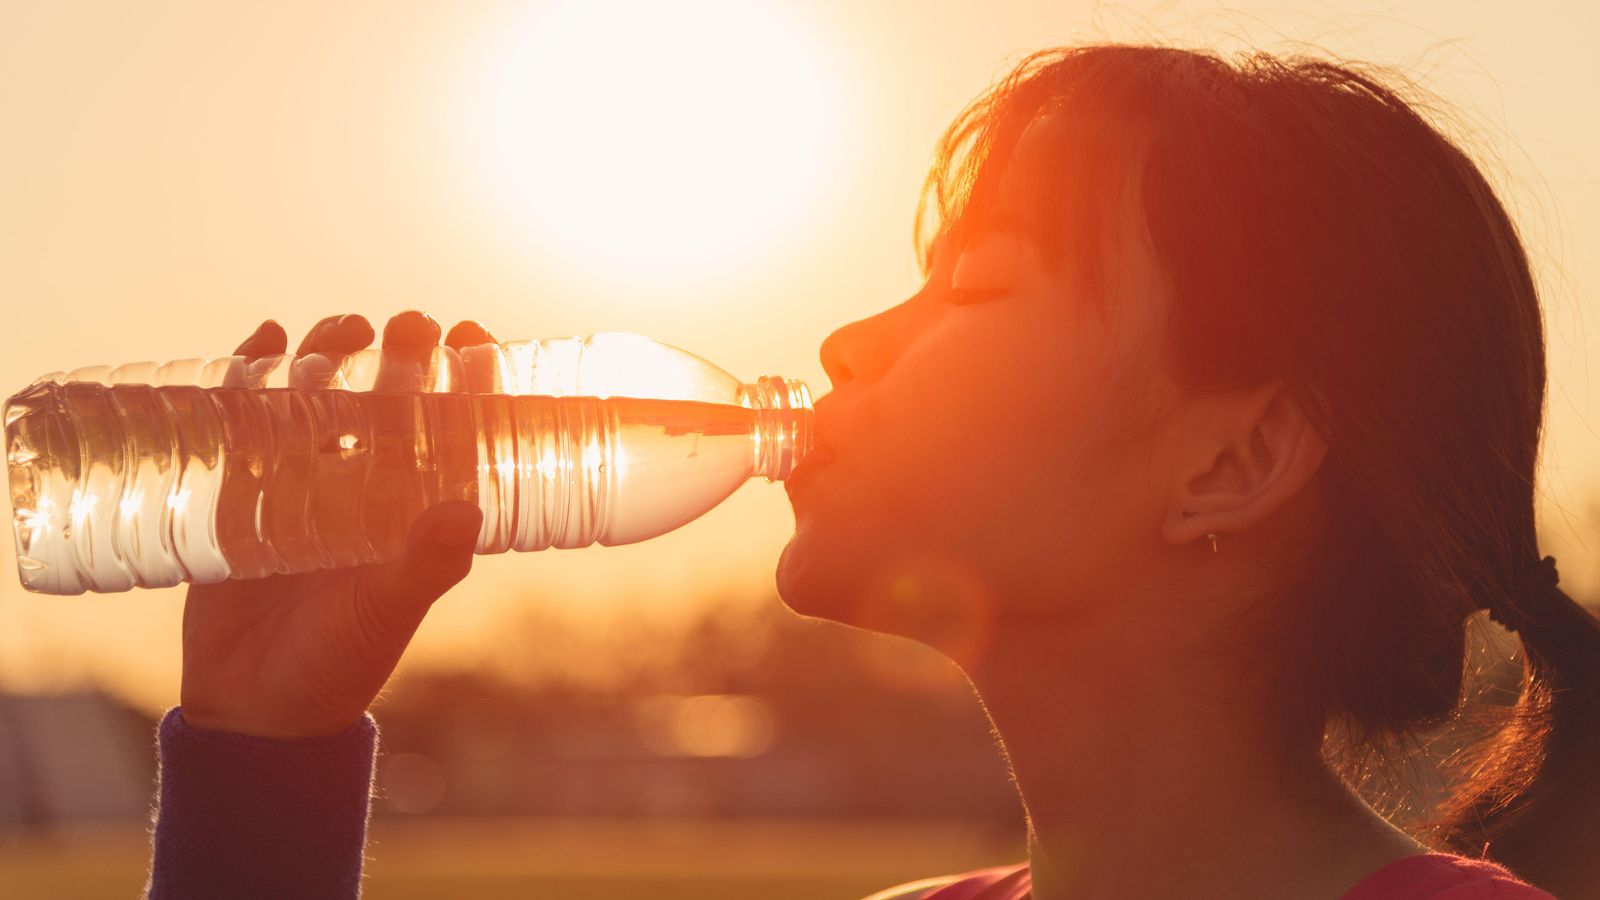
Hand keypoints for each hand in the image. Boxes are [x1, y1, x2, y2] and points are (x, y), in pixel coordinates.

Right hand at [179, 311, 498, 737]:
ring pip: (323, 396)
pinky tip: (265, 341)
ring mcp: (304, 482)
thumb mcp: (386, 613)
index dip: (469, 378)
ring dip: (332, 353)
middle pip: (389, 398)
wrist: (253, 707)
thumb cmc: (337, 664)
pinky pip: (248, 417)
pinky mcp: (242, 489)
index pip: (454, 428)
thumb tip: (466, 511)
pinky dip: (253, 374)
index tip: (472, 335)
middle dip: (402, 354)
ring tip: (342, 332)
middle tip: (410, 326)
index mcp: (416, 510)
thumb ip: (424, 566)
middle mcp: (368, 487)